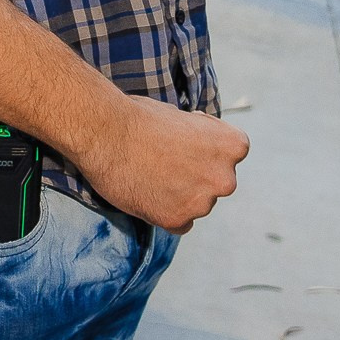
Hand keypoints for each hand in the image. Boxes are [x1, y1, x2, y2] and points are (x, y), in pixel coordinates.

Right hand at [74, 91, 248, 233]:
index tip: (187, 144)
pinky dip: (165, 212)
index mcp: (232, 146)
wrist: (106, 132)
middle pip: (216, 182)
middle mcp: (225, 178)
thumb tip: (198, 147)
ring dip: (181, 196)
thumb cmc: (139, 117)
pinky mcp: (177, 220)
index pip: (233, 154)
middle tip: (166, 163)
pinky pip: (179, 223)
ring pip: (197, 205)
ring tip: (149, 176)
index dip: (208, 148)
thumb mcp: (183, 117)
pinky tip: (146, 193)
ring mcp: (202, 203)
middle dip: (197, 176)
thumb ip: (200, 138)